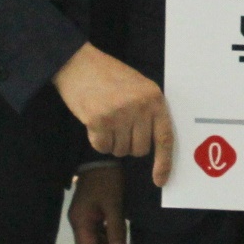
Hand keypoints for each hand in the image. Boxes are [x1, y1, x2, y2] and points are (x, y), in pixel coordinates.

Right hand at [52, 43, 175, 185]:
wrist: (78, 63)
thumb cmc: (108, 76)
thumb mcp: (139, 87)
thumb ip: (149, 110)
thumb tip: (154, 145)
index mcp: (154, 98)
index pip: (165, 137)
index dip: (164, 162)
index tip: (160, 180)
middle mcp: (140, 107)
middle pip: (140, 149)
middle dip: (129, 144)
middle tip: (118, 125)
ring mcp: (120, 114)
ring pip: (120, 151)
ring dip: (112, 141)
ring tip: (106, 118)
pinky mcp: (99, 121)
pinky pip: (102, 147)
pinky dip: (97, 140)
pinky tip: (94, 122)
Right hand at [68, 164, 128, 243]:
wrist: (101, 159)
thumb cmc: (107, 181)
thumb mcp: (113, 205)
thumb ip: (115, 229)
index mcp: (81, 222)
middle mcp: (79, 223)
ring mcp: (84, 218)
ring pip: (94, 242)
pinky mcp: (91, 213)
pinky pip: (98, 233)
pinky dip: (109, 242)